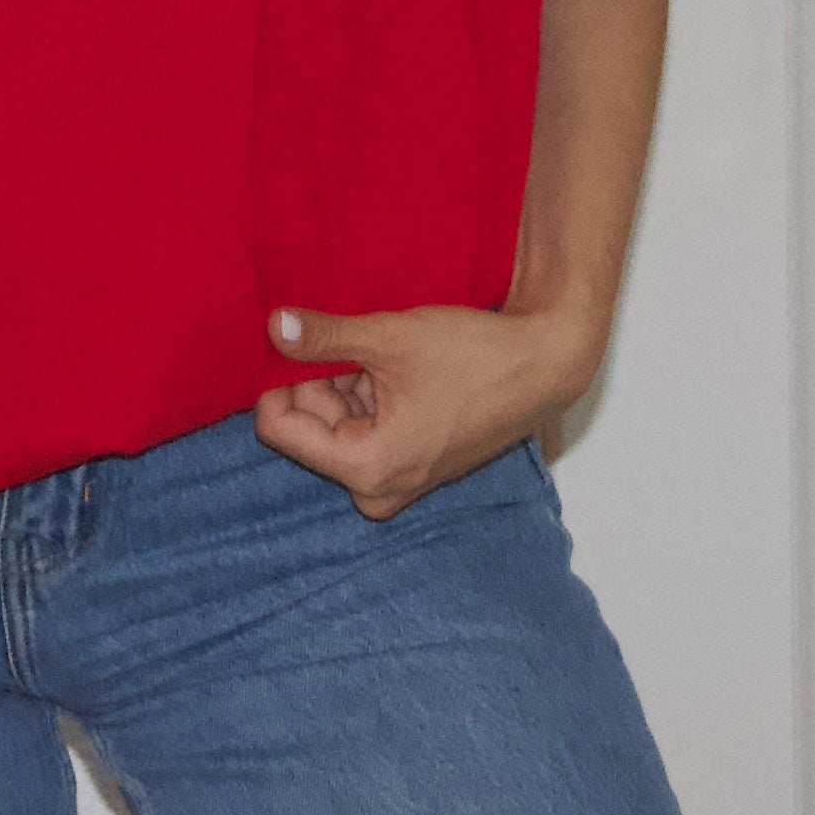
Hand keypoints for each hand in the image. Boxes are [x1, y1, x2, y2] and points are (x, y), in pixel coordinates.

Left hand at [253, 301, 599, 520]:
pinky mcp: (411, 466)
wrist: (542, 365)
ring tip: (382, 351)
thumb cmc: (474, 355)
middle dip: (318, 380)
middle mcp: (377, 488)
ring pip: (336, 423)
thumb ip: (324, 337)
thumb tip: (271, 326)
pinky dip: (368, 393)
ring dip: (346, 383)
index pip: (278, 429)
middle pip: (309, 426)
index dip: (278, 380)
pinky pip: (365, 428)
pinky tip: (394, 365)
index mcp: (366, 467)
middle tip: (352, 341)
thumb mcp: (389, 337)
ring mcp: (395, 481)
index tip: (300, 342)